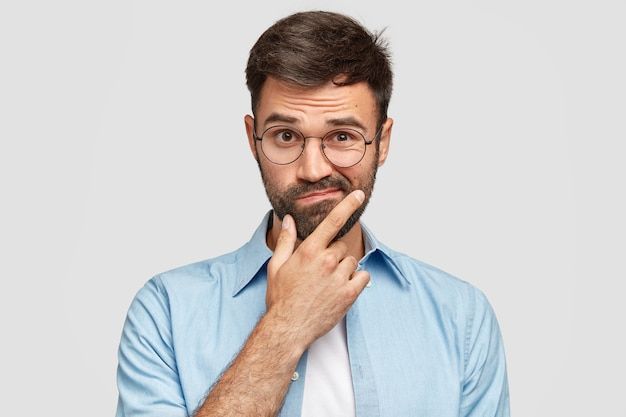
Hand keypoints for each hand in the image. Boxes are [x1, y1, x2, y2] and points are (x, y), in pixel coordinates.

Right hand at [265, 190, 370, 349]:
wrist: (288, 328)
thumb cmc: (280, 298)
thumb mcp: (277, 266)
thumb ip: (286, 241)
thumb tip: (288, 220)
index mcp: (309, 251)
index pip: (332, 221)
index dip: (347, 205)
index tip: (358, 194)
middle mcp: (326, 262)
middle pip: (341, 246)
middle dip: (334, 254)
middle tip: (320, 270)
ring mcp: (339, 278)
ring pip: (352, 261)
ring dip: (344, 268)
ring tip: (328, 283)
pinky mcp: (349, 294)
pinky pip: (363, 277)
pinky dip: (357, 280)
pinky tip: (342, 288)